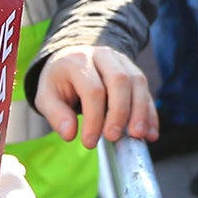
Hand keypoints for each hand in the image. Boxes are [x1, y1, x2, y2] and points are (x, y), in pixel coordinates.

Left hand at [34, 45, 157, 147]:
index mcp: (78, 61)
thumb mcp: (46, 96)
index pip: (92, 90)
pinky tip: (151, 132)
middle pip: (120, 81)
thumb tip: (70, 134)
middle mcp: (103, 56)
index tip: (89, 142)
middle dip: (120, 112)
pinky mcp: (134, 71)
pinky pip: (146, 90)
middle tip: (114, 137)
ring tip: (137, 135)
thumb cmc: (60, 81)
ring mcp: (122, 61)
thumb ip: (55, 115)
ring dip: (141, 111)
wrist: (73, 58)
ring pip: (138, 82)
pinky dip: (151, 113)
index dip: (94, 119)